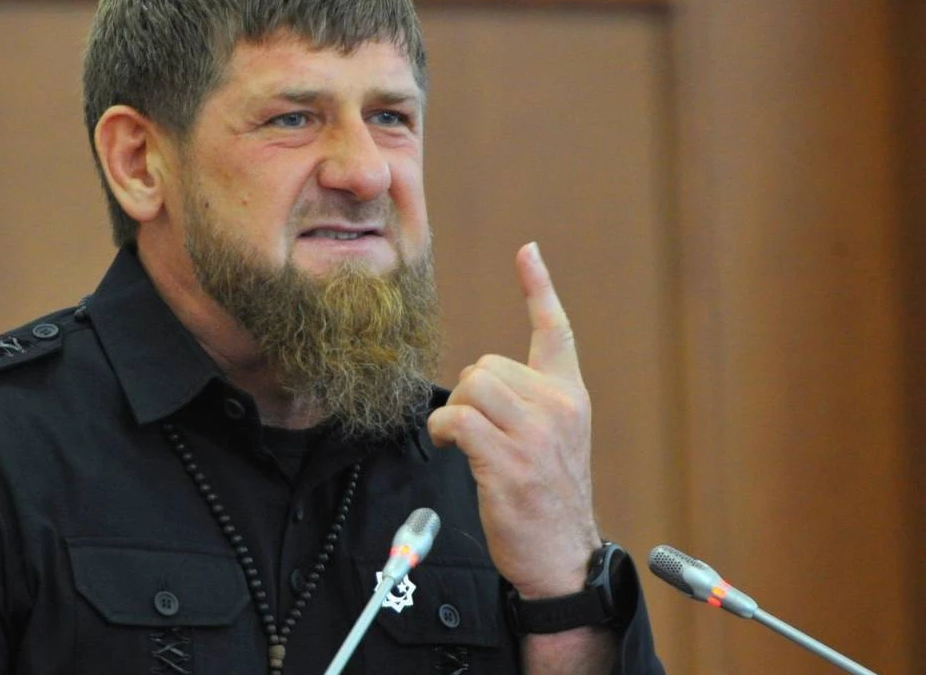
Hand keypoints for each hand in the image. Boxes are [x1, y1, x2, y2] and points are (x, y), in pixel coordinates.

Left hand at [427, 242, 600, 597]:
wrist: (562, 555)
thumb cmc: (547, 497)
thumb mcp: (554, 440)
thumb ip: (531, 402)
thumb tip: (484, 380)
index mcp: (570, 396)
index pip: (556, 330)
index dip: (539, 288)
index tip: (528, 251)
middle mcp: (559, 408)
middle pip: (487, 364)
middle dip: (469, 392)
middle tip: (473, 429)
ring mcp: (536, 436)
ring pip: (472, 386)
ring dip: (453, 411)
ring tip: (459, 439)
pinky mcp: (508, 462)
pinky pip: (458, 419)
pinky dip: (443, 430)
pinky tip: (449, 446)